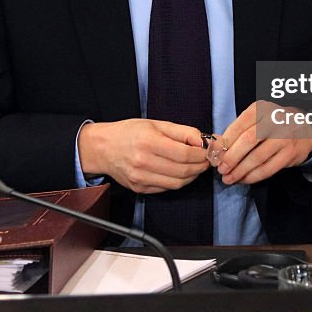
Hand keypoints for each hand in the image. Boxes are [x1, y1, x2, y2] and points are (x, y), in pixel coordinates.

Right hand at [78, 118, 209, 193]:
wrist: (102, 147)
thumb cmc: (129, 132)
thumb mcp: (156, 123)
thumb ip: (182, 132)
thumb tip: (203, 141)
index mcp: (148, 142)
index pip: (184, 154)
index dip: (201, 155)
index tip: (208, 152)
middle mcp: (143, 162)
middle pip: (183, 171)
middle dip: (200, 167)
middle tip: (206, 161)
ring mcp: (140, 178)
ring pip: (177, 184)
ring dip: (192, 176)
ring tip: (195, 167)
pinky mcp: (139, 188)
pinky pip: (166, 189)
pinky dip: (178, 182)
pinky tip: (180, 173)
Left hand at [214, 101, 311, 185]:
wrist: (305, 127)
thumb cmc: (273, 124)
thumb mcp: (258, 117)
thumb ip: (240, 129)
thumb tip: (217, 147)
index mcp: (262, 109)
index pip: (240, 124)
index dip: (226, 141)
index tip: (215, 154)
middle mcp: (274, 121)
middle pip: (248, 141)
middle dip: (231, 158)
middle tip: (221, 169)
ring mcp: (284, 138)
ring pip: (257, 157)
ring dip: (240, 171)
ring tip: (229, 178)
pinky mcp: (290, 154)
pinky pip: (268, 169)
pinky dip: (252, 177)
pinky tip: (243, 179)